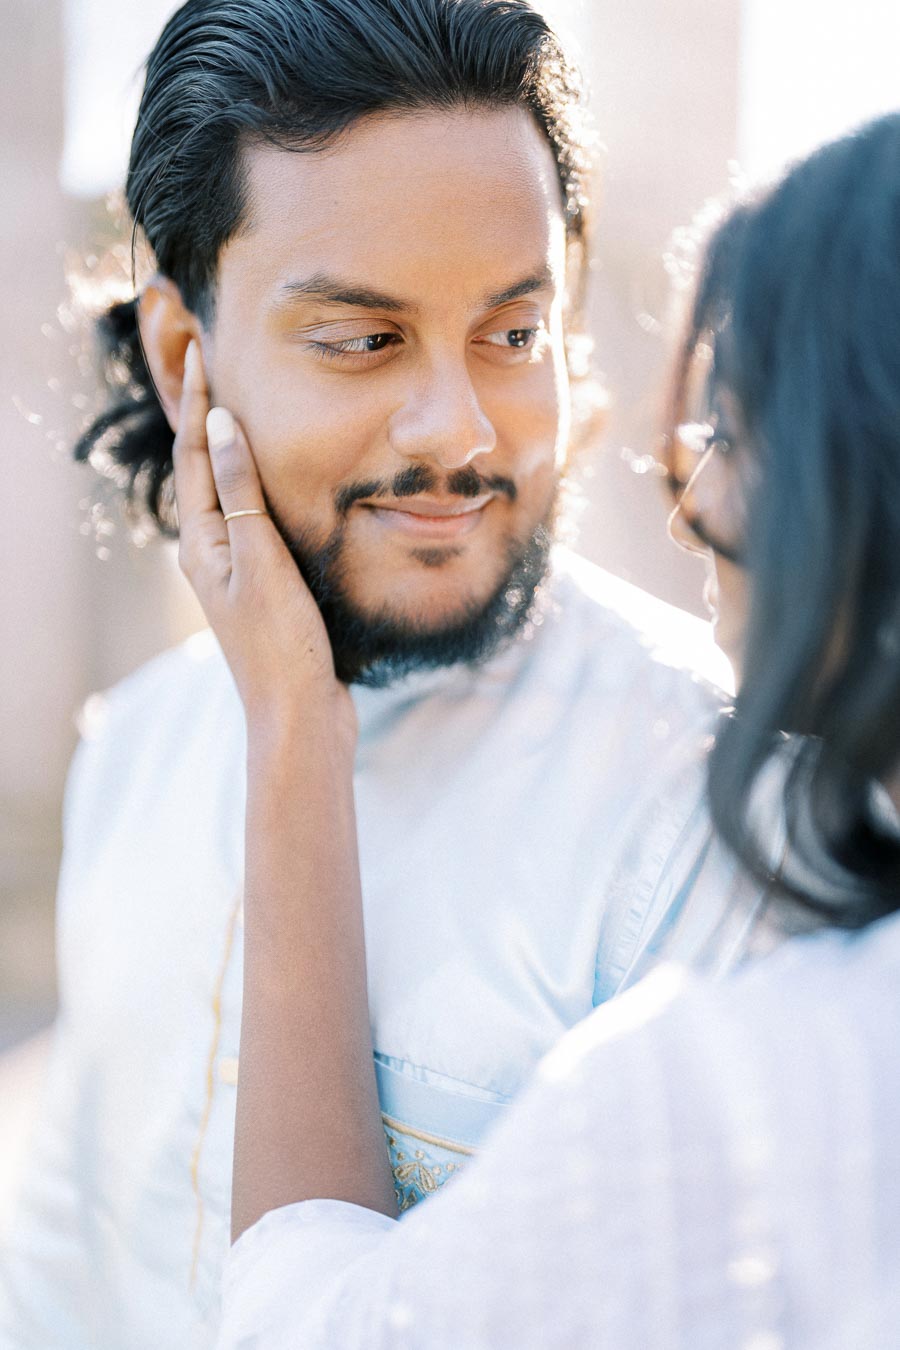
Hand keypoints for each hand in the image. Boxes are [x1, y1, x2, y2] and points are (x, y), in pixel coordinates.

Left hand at [173, 341, 353, 742]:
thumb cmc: (282, 645)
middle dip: (204, 415)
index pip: (194, 455)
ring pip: (226, 492)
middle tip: (209, 364)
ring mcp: (235, 570)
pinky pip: (251, 517)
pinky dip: (257, 483)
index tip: (202, 352)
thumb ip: (241, 493)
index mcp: (202, 543)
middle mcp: (210, 552)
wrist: (300, 716)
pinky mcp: (262, 585)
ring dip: (229, 446)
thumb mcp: (260, 561)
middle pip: (201, 468)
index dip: (197, 402)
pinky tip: (275, 478)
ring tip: (237, 404)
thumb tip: (220, 424)